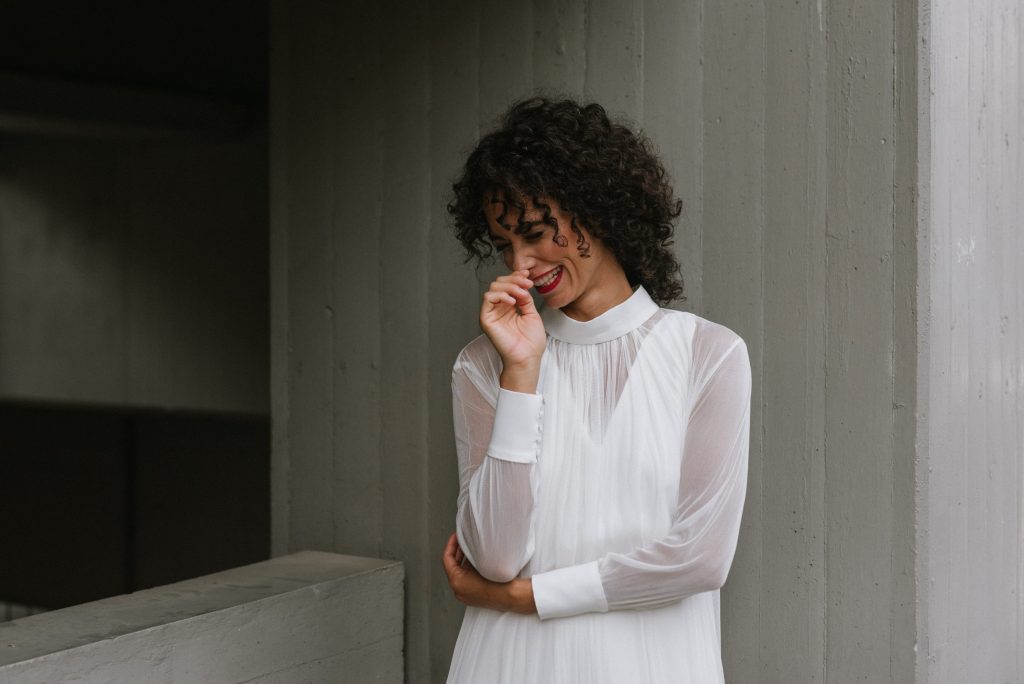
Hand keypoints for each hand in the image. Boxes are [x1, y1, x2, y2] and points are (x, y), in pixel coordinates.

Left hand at [442, 532, 535, 613]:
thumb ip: (470, 554)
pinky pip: (466, 581)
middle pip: (452, 567)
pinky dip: (469, 571)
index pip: (447, 559)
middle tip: (463, 542)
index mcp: (456, 581)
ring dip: (464, 562)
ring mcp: (465, 595)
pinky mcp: (473, 597)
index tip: (455, 537)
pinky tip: (477, 564)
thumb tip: (467, 547)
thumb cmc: (498, 581)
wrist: (511, 596)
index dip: (451, 545)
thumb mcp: (480, 561)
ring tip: (471, 551)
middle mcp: (458, 590)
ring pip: (459, 574)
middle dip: (457, 553)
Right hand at [479, 271, 545, 391]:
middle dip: (514, 280)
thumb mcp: (531, 314)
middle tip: (527, 285)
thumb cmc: (531, 342)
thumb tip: (522, 284)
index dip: (516, 277)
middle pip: (499, 283)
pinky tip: (513, 302)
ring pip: (493, 287)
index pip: (507, 285)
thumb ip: (525, 298)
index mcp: (509, 307)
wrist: (527, 358)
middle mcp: (499, 308)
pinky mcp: (486, 319)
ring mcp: (491, 313)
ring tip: (522, 294)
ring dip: (509, 286)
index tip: (528, 276)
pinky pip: (488, 298)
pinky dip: (501, 295)